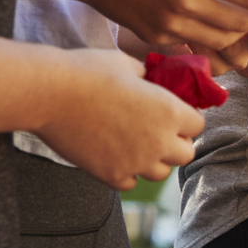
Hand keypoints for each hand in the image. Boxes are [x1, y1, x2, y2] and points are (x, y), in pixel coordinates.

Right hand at [36, 49, 202, 190]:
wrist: (50, 93)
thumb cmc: (90, 71)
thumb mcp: (130, 65)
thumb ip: (150, 78)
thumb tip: (154, 81)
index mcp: (171, 111)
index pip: (198, 125)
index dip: (188, 118)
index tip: (175, 114)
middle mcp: (159, 141)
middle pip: (186, 154)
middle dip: (177, 142)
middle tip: (159, 132)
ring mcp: (135, 162)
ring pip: (161, 173)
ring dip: (155, 161)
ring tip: (139, 146)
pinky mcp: (110, 175)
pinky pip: (131, 183)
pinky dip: (128, 173)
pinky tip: (117, 156)